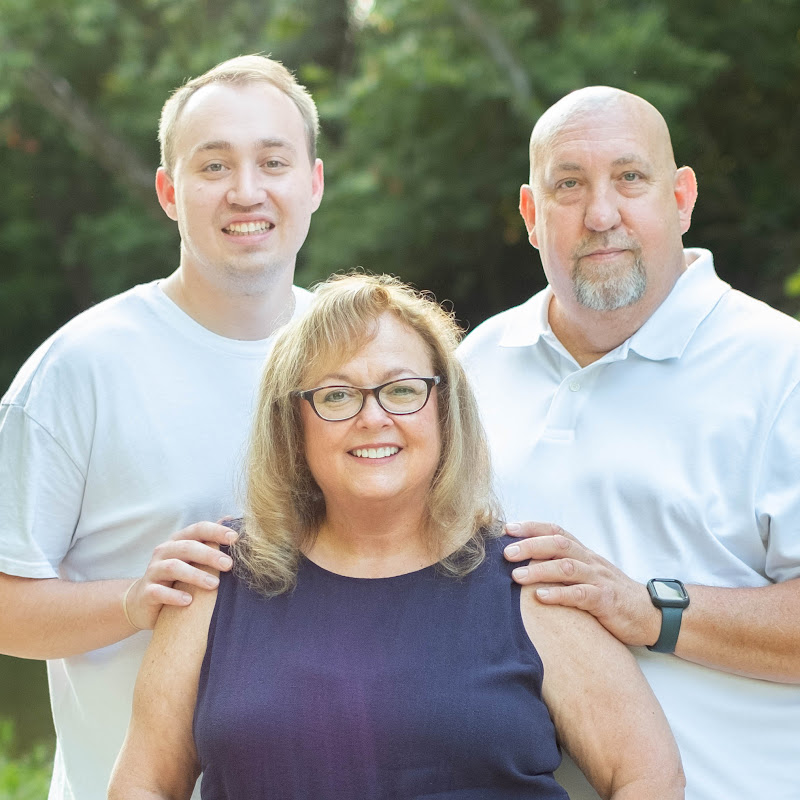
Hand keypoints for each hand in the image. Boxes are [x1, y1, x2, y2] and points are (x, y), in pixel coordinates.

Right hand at [123, 521, 237, 629]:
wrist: (143, 602)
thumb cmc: (176, 578)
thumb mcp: (193, 558)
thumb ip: (209, 541)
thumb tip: (229, 518)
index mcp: (179, 541)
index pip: (198, 529)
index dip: (216, 531)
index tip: (235, 538)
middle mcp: (164, 552)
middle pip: (187, 547)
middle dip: (209, 554)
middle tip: (228, 564)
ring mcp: (154, 571)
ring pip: (173, 567)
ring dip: (195, 575)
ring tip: (214, 584)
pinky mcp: (146, 592)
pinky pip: (159, 592)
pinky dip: (174, 596)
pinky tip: (189, 601)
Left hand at [504, 521, 659, 646]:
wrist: (650, 615)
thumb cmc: (611, 595)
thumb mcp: (588, 574)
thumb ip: (564, 566)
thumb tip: (527, 560)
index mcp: (584, 553)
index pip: (556, 532)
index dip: (532, 527)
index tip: (507, 528)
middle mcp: (590, 562)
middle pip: (558, 545)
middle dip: (530, 545)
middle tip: (506, 552)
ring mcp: (599, 580)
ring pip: (567, 568)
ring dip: (539, 570)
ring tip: (516, 575)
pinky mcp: (605, 601)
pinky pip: (581, 595)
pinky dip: (559, 595)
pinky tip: (540, 597)